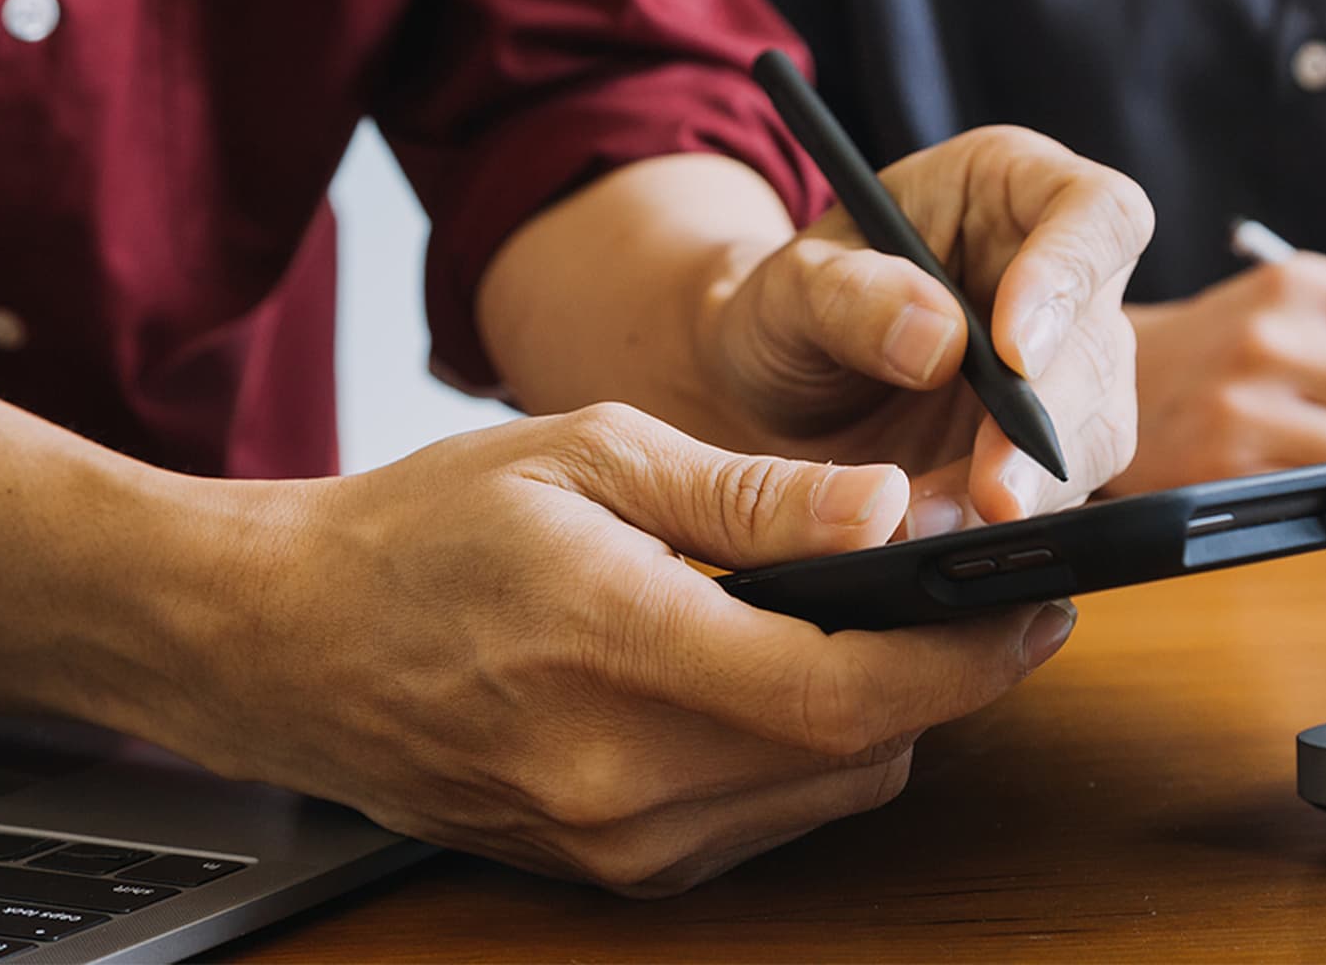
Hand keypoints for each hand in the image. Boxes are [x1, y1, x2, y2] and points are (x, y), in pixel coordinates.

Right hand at [137, 404, 1074, 895]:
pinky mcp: (606, 867)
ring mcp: (613, 842)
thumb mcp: (589, 459)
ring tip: (882, 623)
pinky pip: (762, 819)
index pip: (850, 690)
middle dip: (949, 678)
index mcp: (619, 655)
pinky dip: (805, 751)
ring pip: (826, 794)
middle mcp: (622, 782)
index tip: (1039, 601)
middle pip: (862, 754)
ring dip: (879, 714)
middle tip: (983, 596)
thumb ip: (751, 498)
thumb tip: (891, 509)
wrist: (286, 641)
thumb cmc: (424, 530)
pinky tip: (786, 677)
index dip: (971, 654)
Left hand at [699, 126, 1153, 535]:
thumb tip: (940, 339)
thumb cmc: (785, 307)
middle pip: (1101, 344)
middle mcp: (1059, 278)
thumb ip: (849, 296)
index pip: (1095, 214)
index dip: (1072, 277)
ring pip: (1094, 432)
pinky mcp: (1045, 452)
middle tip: (992, 489)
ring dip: (1026, 488)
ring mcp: (1063, 371)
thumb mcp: (788, 286)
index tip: (1014, 350)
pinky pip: (1053, 494)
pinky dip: (999, 523)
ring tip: (935, 522)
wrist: (770, 389)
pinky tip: (939, 535)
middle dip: (1048, 423)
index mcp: (1011, 189)